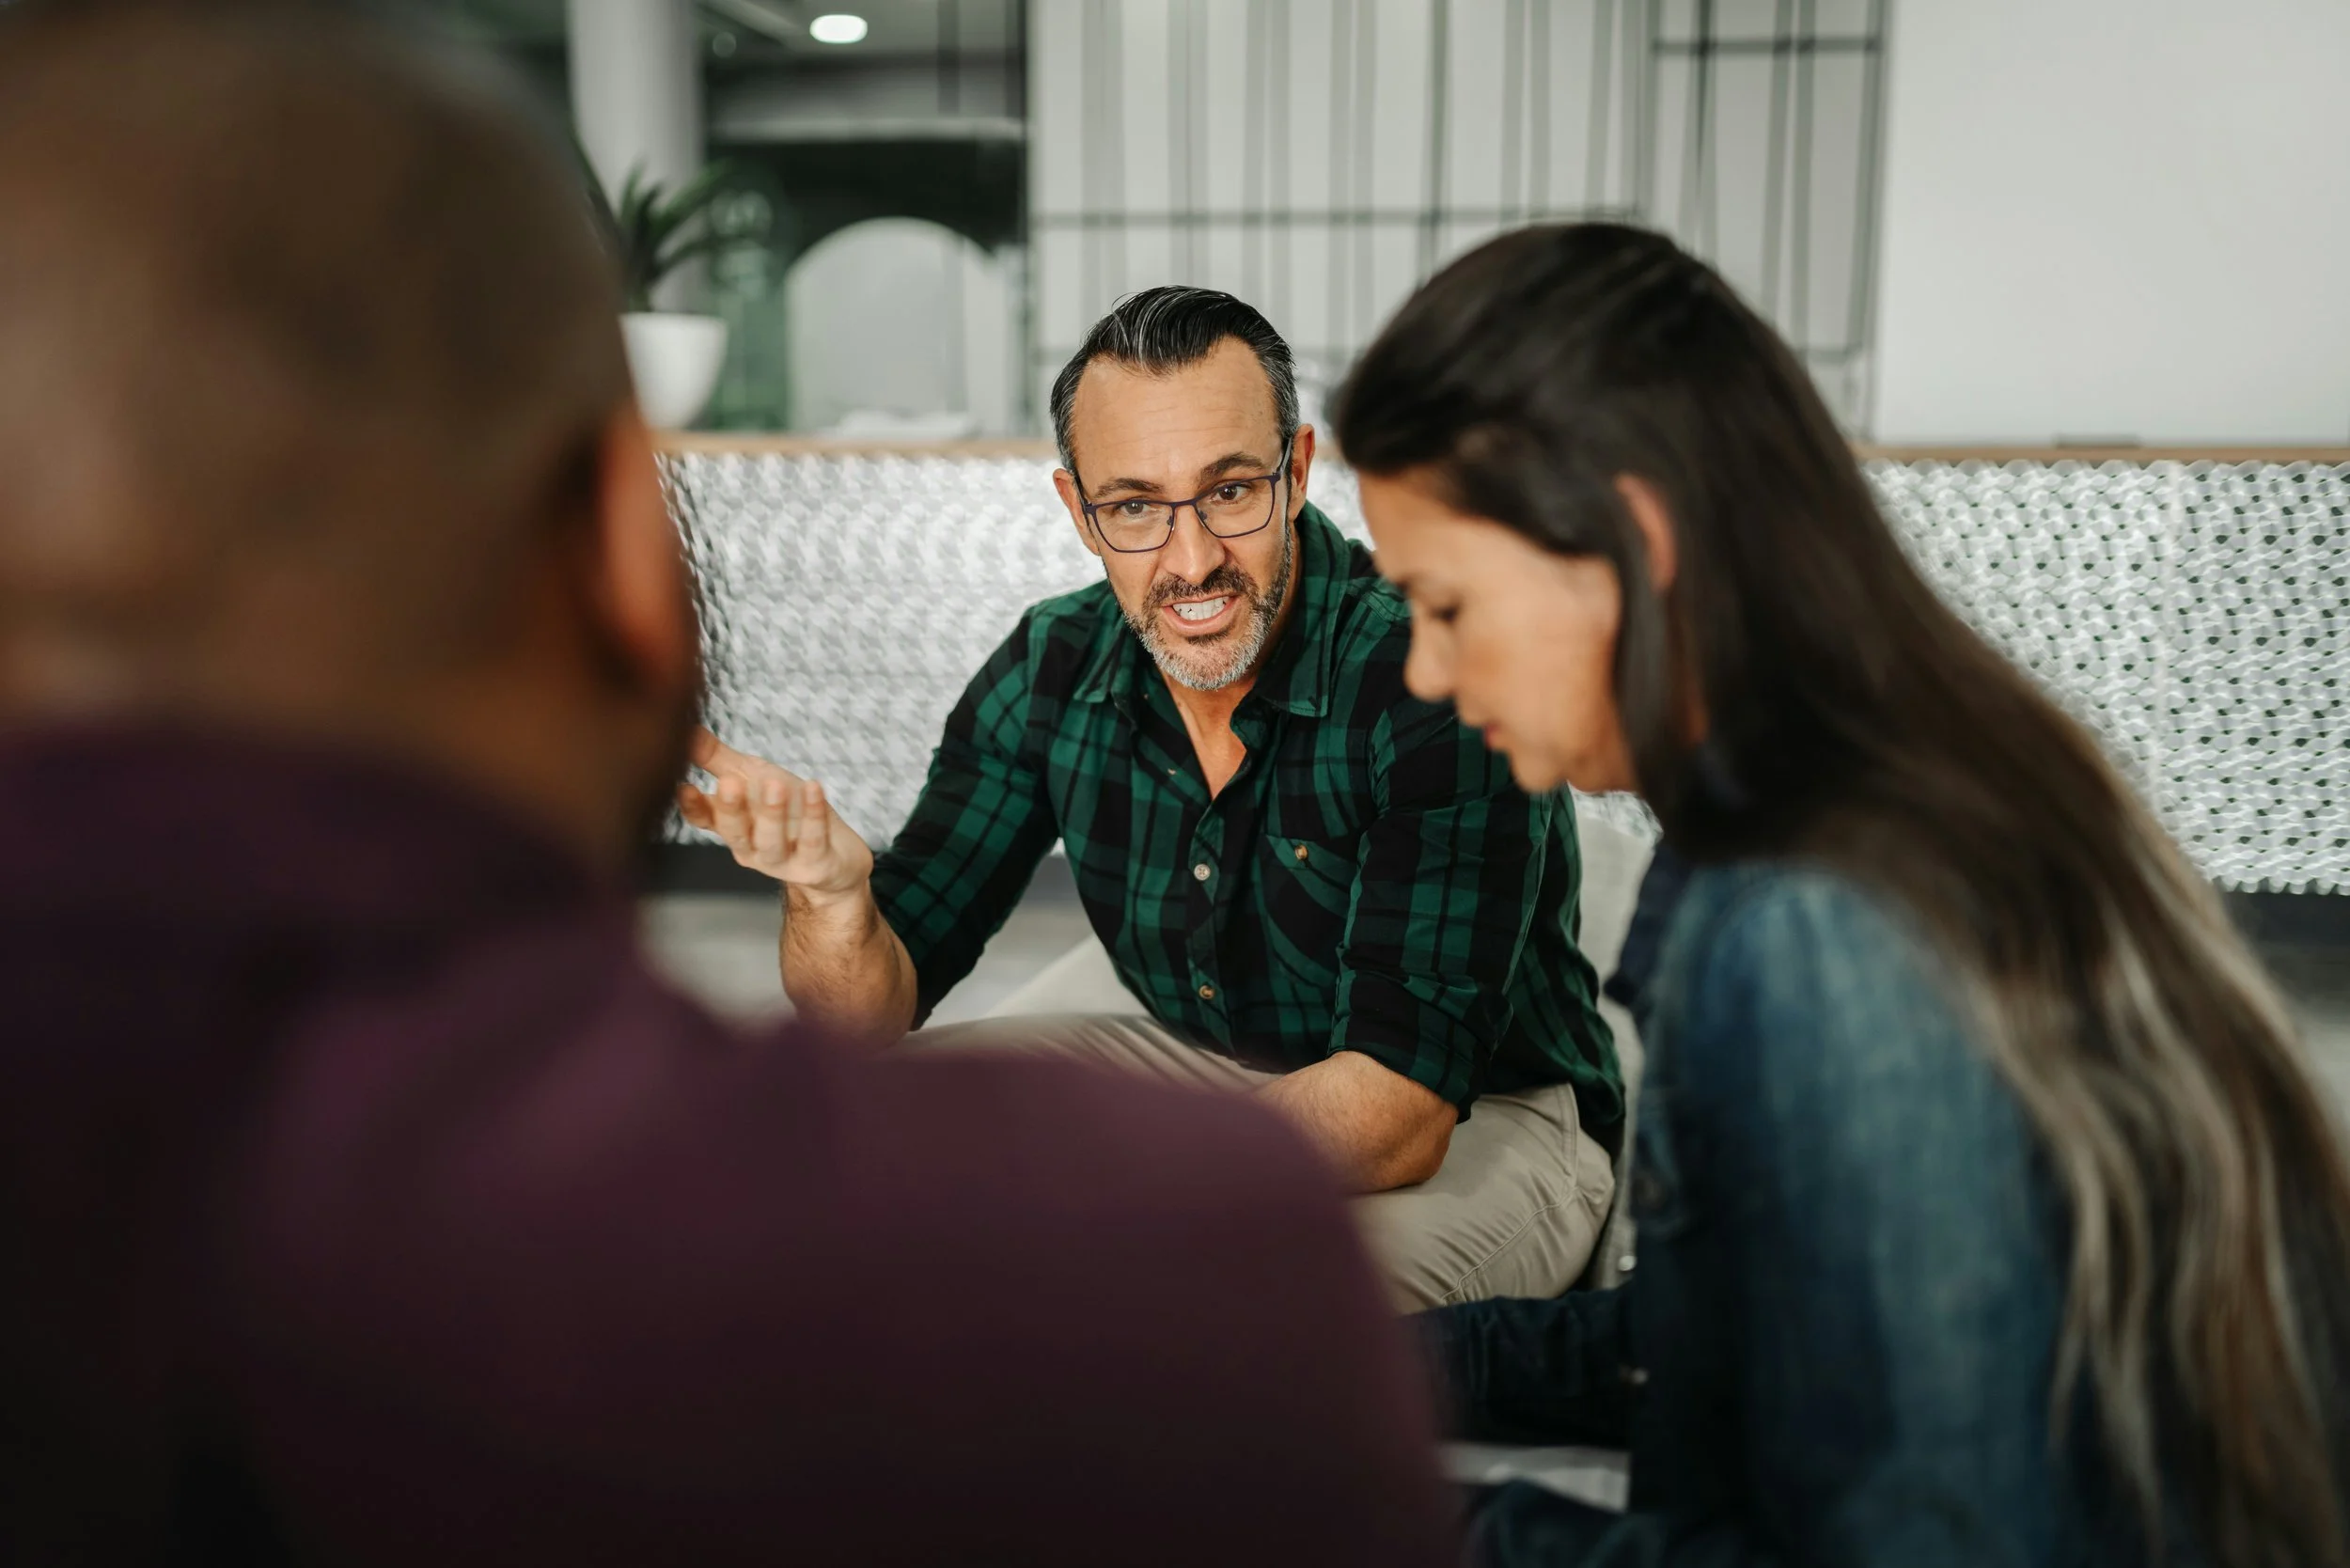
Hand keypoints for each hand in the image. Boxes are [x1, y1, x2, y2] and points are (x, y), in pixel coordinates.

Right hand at [677, 727, 872, 898]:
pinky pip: (812, 841)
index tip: (685, 787)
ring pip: (771, 842)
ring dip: (772, 814)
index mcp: (733, 825)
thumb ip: (718, 758)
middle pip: (735, 832)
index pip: (705, 819)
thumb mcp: (754, 778)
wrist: (838, 854)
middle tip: (730, 783)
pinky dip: (814, 814)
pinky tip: (814, 788)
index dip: (694, 806)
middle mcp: (752, 847)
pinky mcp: (815, 866)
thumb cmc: (791, 810)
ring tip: (774, 785)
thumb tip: (687, 730)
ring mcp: (783, 860)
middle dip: (731, 809)